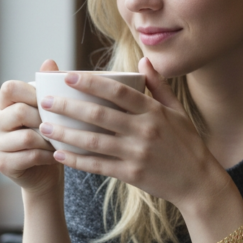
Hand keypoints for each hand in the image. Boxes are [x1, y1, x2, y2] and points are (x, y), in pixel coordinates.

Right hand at [0, 59, 63, 196]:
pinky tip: (56, 156)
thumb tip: (49, 61)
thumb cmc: (50, 135)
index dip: (32, 92)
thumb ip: (48, 87)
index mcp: (4, 105)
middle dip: (45, 119)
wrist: (47, 171)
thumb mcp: (51, 110)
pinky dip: (48, 155)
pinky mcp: (3, 164)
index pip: (10, 88)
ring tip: (59, 142)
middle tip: (60, 126)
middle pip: (20, 111)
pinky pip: (29, 156)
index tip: (50, 102)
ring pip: (26, 137)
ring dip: (49, 140)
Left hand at [38, 57, 229, 214]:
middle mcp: (143, 130)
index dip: (91, 83)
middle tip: (45, 100)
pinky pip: (98, 166)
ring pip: (93, 141)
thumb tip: (143, 60)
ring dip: (65, 133)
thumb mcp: (177, 111)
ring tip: (44, 126)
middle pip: (99, 115)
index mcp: (153, 111)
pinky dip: (76, 160)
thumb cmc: (187, 143)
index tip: (67, 76)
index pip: (117, 91)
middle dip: (68, 106)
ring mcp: (136, 153)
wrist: (198, 182)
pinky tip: (59, 154)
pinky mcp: (131, 174)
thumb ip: (158, 86)